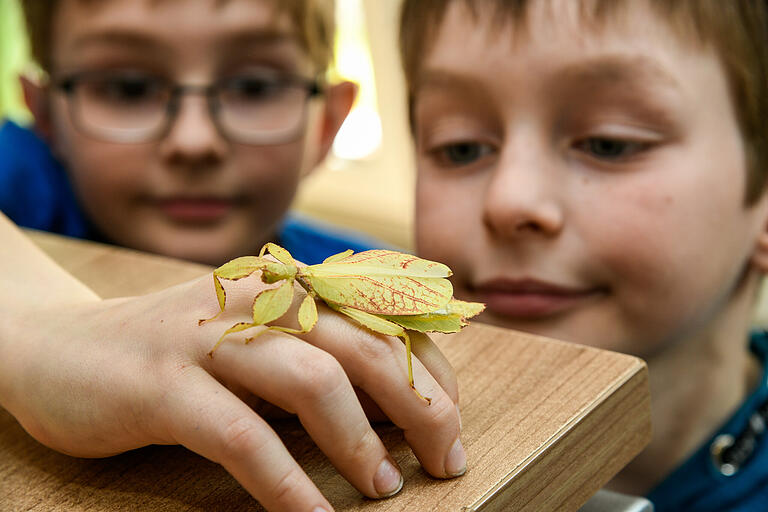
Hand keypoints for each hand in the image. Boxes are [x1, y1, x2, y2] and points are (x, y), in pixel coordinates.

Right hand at [0, 273, 462, 511]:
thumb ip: (322, 357)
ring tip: (386, 488)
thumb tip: (405, 405)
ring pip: (313, 381)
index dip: (432, 371)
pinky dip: (287, 482)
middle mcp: (258, 297)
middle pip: (366, 344)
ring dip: (362, 443)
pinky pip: (242, 436)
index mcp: (289, 283)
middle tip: (446, 459)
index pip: (387, 319)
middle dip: (422, 406)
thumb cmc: (183, 354)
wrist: (61, 347)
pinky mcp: (162, 383)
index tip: (451, 422)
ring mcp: (208, 336)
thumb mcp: (261, 342)